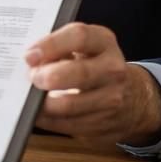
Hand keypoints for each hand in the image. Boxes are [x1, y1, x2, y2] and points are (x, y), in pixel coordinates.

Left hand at [26, 22, 160, 145]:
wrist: (131, 96)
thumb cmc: (93, 64)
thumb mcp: (83, 46)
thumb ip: (58, 47)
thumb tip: (28, 60)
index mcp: (103, 42)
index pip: (79, 37)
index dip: (51, 45)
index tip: (29, 56)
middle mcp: (112, 69)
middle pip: (80, 74)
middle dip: (50, 78)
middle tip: (32, 78)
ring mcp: (111, 98)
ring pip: (72, 105)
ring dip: (44, 104)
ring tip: (30, 98)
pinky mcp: (104, 123)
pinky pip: (68, 125)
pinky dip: (48, 120)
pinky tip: (38, 113)